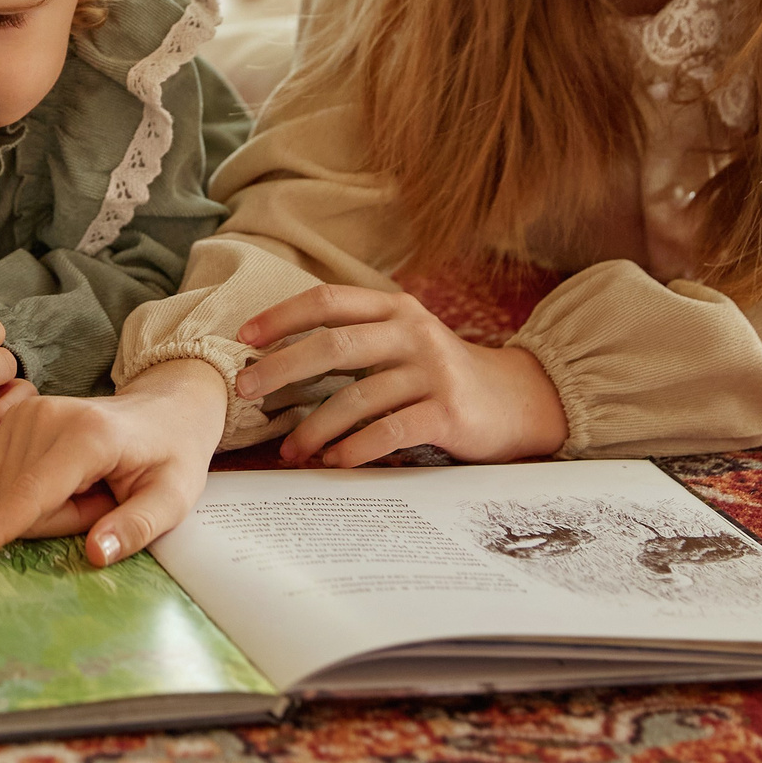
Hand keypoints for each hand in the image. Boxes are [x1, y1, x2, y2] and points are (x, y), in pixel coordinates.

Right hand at [0, 357, 223, 569]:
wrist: (164, 410)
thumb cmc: (170, 456)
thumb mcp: (173, 499)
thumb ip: (136, 528)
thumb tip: (96, 555)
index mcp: (88, 437)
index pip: (31, 494)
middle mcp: (47, 416)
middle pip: (14, 501)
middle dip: (53, 520)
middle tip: (101, 502)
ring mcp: (25, 412)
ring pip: (0, 493)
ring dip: (40, 507)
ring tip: (87, 488)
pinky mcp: (13, 417)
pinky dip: (27, 491)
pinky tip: (66, 477)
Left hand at [235, 286, 567, 465]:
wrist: (517, 400)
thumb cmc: (442, 375)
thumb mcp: (404, 341)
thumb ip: (357, 339)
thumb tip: (278, 360)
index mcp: (395, 309)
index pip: (329, 300)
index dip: (283, 315)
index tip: (244, 338)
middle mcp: (413, 332)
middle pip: (334, 345)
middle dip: (282, 368)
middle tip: (246, 391)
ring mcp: (433, 371)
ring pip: (357, 396)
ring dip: (314, 427)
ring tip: (289, 450)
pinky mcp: (448, 412)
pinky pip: (389, 430)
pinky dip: (354, 448)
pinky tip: (333, 462)